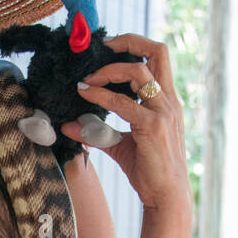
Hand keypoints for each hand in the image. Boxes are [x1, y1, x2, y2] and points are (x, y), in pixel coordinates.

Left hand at [60, 33, 191, 211]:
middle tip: (99, 47)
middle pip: (157, 51)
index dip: (133, 45)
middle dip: (126, 41)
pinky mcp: (153, 127)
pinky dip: (100, 97)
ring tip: (87, 79)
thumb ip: (98, 132)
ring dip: (107, 70)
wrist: (167, 196)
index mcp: (166, 99)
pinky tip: (85, 96)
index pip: (157, 57)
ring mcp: (163, 112)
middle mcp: (168, 100)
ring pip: (138, 71)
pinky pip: (123, 103)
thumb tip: (69, 126)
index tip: (107, 48)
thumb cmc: (149, 170)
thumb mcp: (122, 146)